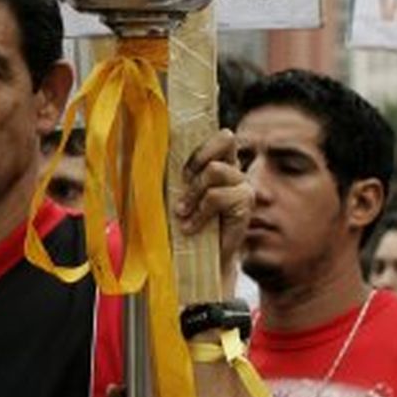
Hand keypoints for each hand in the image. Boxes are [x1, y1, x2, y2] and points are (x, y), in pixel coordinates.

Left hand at [175, 130, 253, 278]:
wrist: (200, 260)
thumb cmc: (183, 223)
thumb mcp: (175, 193)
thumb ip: (176, 174)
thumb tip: (150, 150)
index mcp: (220, 161)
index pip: (222, 135)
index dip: (203, 143)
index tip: (183, 170)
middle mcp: (235, 169)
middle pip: (226, 138)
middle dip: (198, 158)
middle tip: (184, 181)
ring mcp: (243, 185)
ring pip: (215, 170)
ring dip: (193, 192)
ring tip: (183, 212)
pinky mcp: (245, 203)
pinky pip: (217, 196)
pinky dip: (199, 212)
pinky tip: (191, 227)